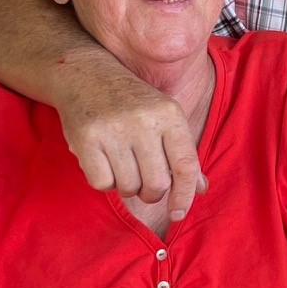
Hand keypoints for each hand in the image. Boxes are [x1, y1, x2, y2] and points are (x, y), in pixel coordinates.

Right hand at [56, 68, 206, 219]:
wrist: (85, 74)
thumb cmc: (131, 103)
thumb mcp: (164, 117)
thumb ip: (183, 153)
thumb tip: (201, 189)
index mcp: (169, 114)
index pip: (186, 167)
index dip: (185, 196)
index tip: (177, 213)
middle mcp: (144, 120)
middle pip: (158, 184)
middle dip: (152, 193)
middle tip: (144, 183)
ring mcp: (114, 129)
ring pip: (129, 187)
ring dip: (127, 187)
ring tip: (122, 166)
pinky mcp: (87, 138)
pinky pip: (102, 183)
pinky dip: (105, 181)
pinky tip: (103, 162)